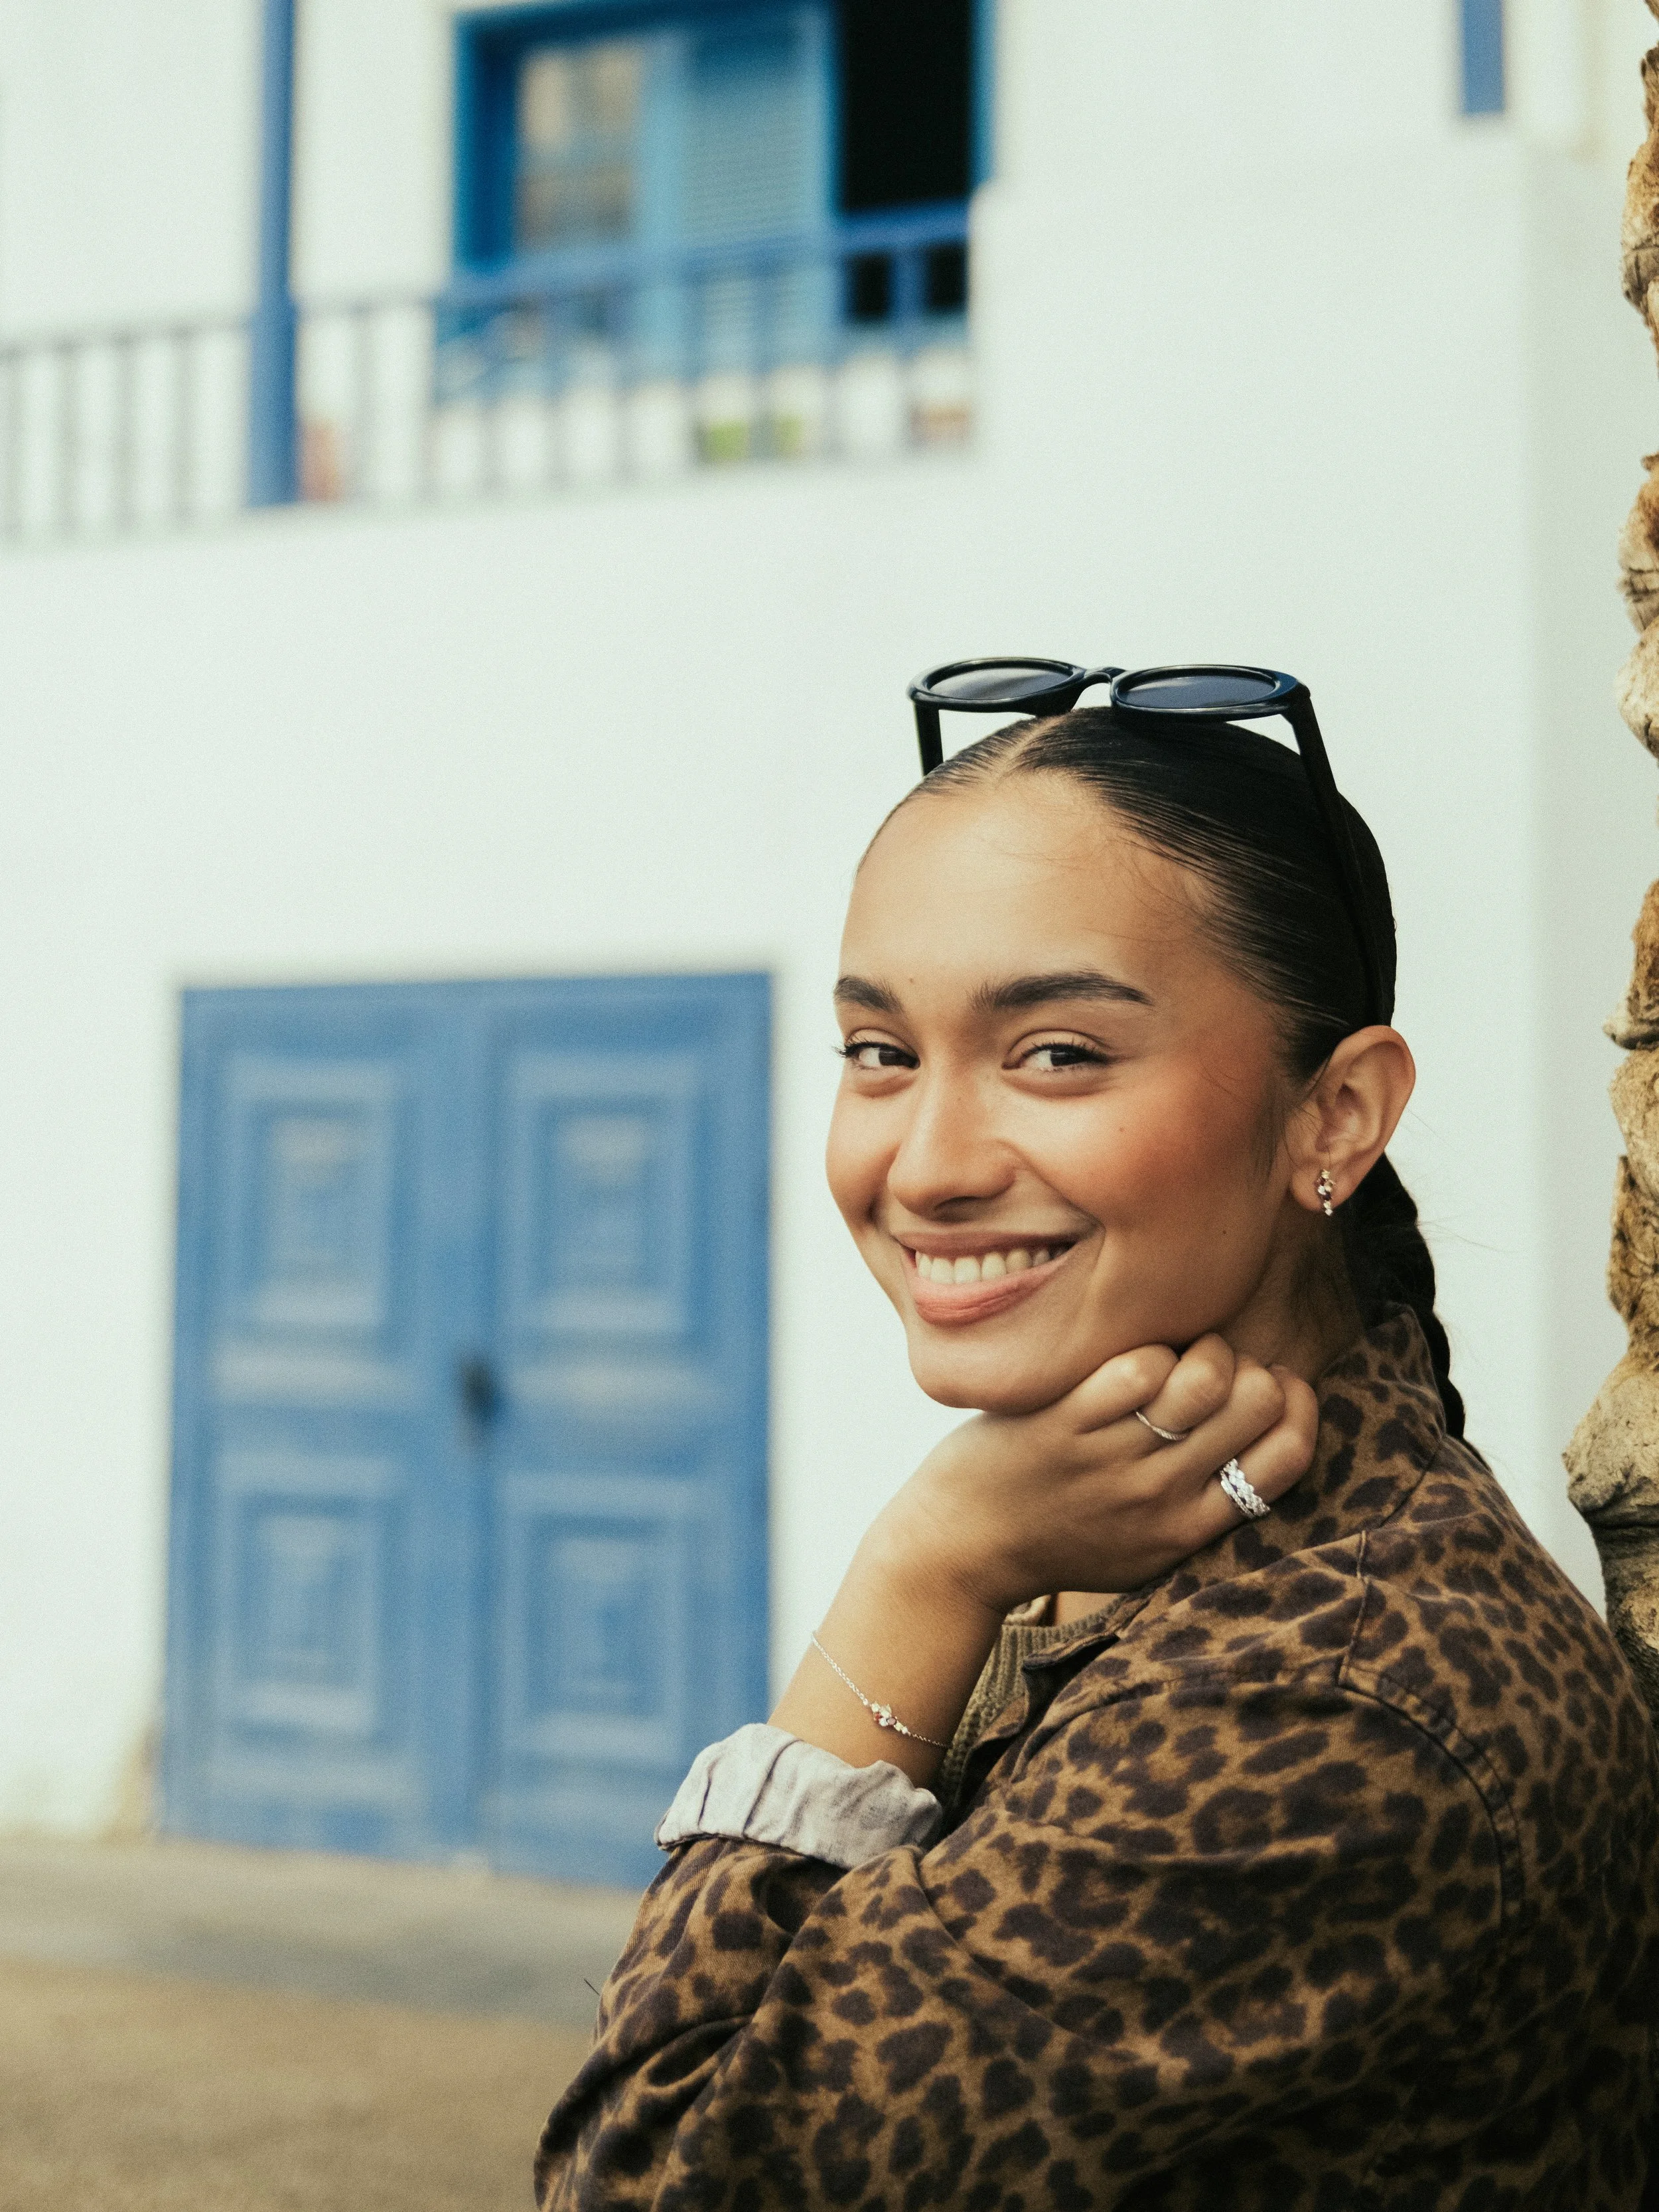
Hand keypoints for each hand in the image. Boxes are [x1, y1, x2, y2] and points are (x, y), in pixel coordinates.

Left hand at [879, 1334, 1318, 1618]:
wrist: (962, 1549)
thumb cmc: (1060, 1538)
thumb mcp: (1147, 1549)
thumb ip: (1205, 1507)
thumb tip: (1269, 1434)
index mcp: (1192, 1527)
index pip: (1290, 1455)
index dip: (1297, 1404)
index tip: (1273, 1386)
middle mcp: (1162, 1496)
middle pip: (1257, 1404)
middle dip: (1249, 1366)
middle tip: (1215, 1369)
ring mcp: (1114, 1459)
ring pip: (1205, 1377)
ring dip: (1200, 1347)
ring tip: (1176, 1356)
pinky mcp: (1065, 1424)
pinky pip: (1137, 1368)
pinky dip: (1145, 1349)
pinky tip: (1129, 1359)